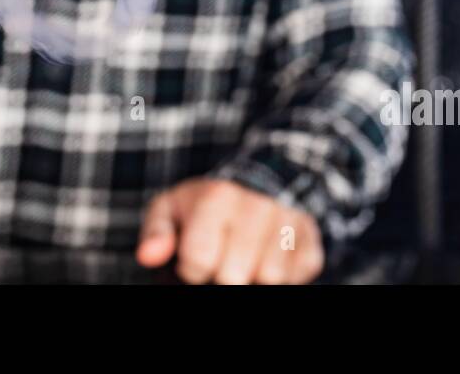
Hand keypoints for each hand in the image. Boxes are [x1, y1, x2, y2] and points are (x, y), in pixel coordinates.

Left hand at [135, 178, 323, 283]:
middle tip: (221, 261)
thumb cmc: (208, 204)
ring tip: (244, 261)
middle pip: (233, 275)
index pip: (199, 260)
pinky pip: (296, 278)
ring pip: (269, 279)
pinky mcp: (311, 239)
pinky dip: (281, 278)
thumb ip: (156, 232)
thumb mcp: (173, 208)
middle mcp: (257, 205)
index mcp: (218, 197)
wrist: (264, 180)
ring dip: (252, 277)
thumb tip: (147, 257)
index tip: (196, 256)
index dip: (193, 268)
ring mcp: (289, 221)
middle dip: (222, 275)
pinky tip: (267, 260)